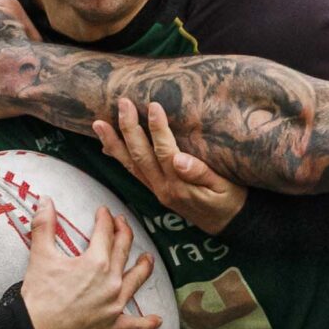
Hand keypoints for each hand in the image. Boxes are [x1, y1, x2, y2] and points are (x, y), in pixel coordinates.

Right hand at [18, 198, 161, 328]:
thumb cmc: (39, 293)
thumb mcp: (40, 255)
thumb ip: (44, 225)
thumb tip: (45, 200)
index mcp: (96, 262)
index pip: (105, 233)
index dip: (105, 218)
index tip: (103, 211)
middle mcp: (111, 281)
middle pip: (123, 251)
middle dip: (124, 233)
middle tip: (122, 223)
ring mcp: (114, 303)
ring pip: (135, 281)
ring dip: (143, 268)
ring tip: (148, 259)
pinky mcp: (111, 324)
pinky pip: (133, 325)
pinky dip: (146, 324)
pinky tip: (157, 321)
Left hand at [93, 98, 246, 233]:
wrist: (228, 224)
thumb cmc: (230, 200)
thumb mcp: (225, 188)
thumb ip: (201, 173)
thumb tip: (179, 159)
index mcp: (181, 185)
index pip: (165, 152)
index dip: (158, 128)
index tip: (153, 105)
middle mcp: (163, 188)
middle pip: (141, 156)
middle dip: (129, 128)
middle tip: (122, 103)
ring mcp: (157, 190)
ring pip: (131, 165)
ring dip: (114, 143)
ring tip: (98, 124)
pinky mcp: (156, 191)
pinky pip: (132, 173)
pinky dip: (118, 158)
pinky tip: (107, 146)